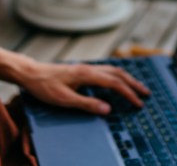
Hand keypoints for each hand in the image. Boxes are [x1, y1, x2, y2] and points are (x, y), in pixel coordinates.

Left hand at [20, 60, 149, 114]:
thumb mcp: (64, 99)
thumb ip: (87, 104)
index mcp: (87, 74)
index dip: (129, 93)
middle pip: (118, 73)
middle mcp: (89, 68)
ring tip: (136, 87)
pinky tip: (117, 82)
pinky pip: (105, 71)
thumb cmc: (45, 87)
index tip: (139, 103)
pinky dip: (117, 76)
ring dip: (126, 79)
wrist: (30, 73)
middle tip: (146, 94)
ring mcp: (86, 68)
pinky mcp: (82, 70)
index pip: (115, 83)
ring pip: (112, 70)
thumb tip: (108, 109)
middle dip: (133, 84)